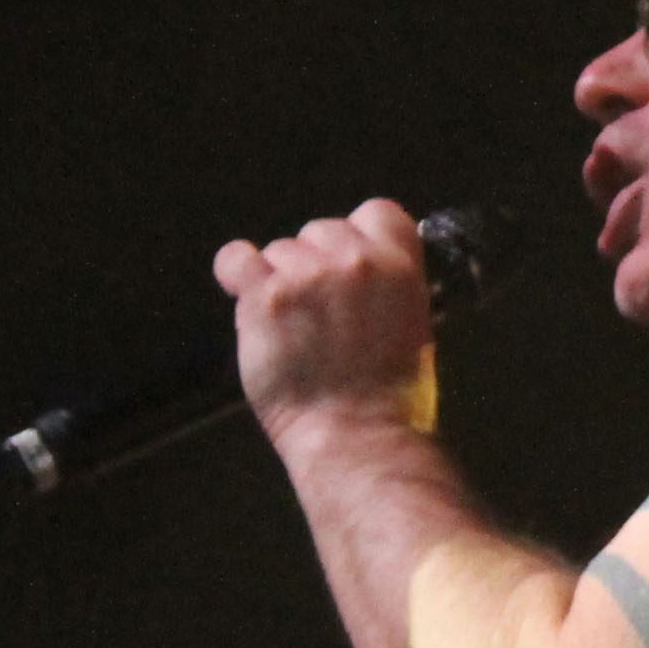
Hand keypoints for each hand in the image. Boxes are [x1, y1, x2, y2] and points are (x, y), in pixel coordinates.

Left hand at [213, 198, 437, 442]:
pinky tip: (241, 291)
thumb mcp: (412, 327)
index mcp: (401, 268)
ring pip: (282, 250)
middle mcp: (356, 261)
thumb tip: (358, 269)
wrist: (358, 436)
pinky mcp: (265, 297)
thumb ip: (386, 287)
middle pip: (323, 228)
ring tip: (290, 325)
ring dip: (281, 279)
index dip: (358, 234)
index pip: (377, 212)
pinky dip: (236, 273)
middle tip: (316, 307)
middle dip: (316, 261)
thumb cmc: (388, 399)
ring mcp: (308, 276)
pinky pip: (237, 259)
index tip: (347, 261)